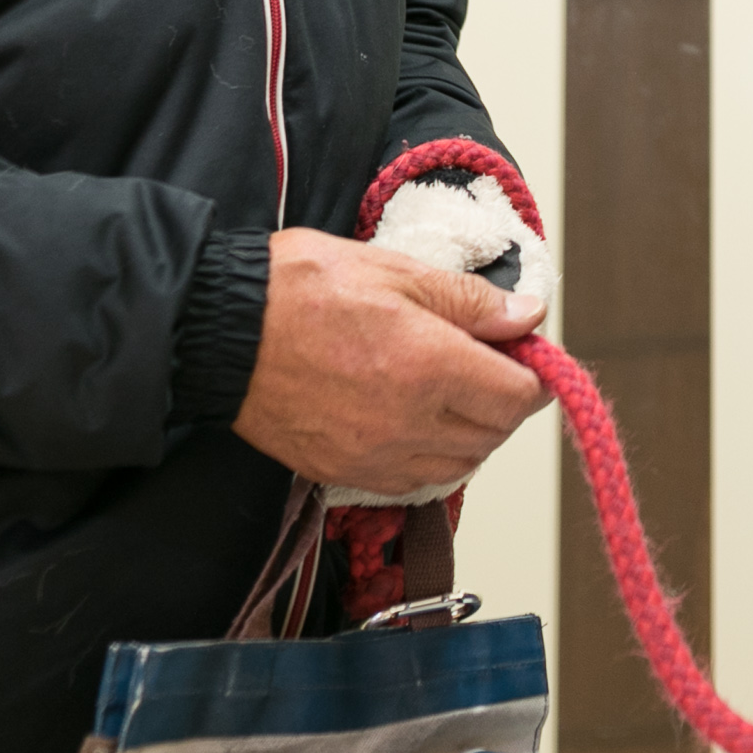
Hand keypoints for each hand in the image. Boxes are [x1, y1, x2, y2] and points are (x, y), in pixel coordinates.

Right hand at [233, 229, 550, 493]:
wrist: (218, 331)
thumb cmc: (299, 288)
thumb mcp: (396, 270)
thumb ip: (469, 301)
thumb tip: (526, 317)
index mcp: (430, 366)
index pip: (519, 397)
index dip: (534, 374)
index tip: (526, 352)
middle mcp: (409, 423)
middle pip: (495, 434)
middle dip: (505, 400)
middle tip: (490, 361)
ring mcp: (375, 456)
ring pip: (459, 465)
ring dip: (472, 433)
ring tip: (453, 389)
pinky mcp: (344, 472)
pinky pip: (413, 481)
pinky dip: (431, 457)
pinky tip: (418, 420)